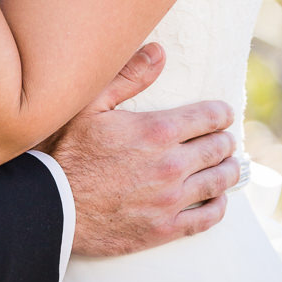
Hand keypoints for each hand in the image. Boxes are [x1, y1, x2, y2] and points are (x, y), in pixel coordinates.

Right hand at [48, 43, 238, 255]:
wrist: (51, 206)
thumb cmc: (66, 151)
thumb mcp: (90, 105)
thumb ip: (128, 77)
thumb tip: (159, 52)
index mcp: (157, 131)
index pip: (209, 117)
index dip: (221, 113)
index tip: (224, 114)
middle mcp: (171, 165)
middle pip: (218, 149)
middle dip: (225, 141)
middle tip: (225, 140)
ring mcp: (170, 200)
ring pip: (218, 182)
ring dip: (229, 171)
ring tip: (230, 166)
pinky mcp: (164, 229)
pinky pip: (206, 218)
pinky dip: (219, 206)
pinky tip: (218, 199)